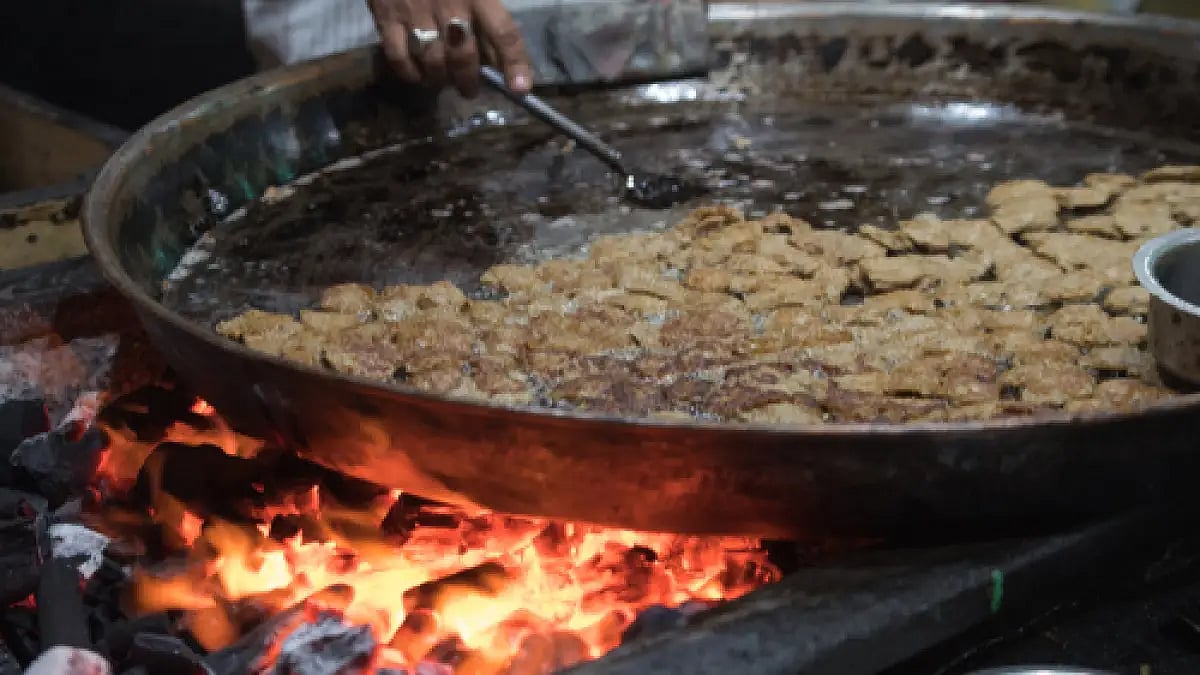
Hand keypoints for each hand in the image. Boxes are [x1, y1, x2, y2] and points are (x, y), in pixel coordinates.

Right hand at [367, 0, 532, 97]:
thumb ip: (487, 13)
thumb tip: (497, 58)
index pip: (503, 33)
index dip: (514, 63)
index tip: (520, 89)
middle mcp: (449, 4)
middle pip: (463, 57)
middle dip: (469, 82)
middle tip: (469, 90)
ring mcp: (415, 12)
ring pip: (433, 62)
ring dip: (441, 79)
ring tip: (444, 81)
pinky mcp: (386, 17)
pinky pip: (399, 57)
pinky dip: (410, 73)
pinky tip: (418, 74)